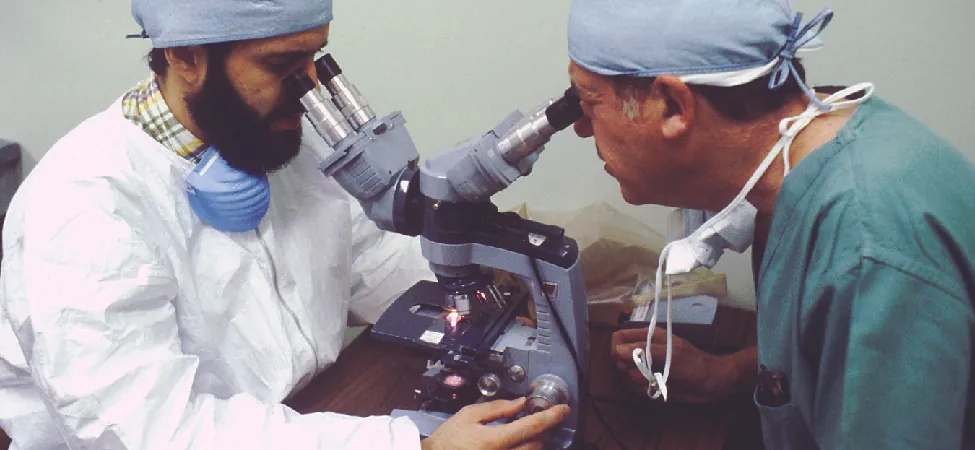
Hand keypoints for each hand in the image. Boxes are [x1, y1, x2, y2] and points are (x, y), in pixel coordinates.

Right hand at [421, 397, 569, 449]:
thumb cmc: (448, 440)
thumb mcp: (468, 415)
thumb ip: (497, 408)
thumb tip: (519, 403)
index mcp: (494, 441)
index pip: (532, 427)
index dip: (551, 416)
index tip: (563, 409)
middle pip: (536, 445)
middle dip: (540, 432)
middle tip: (534, 420)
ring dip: (532, 443)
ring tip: (521, 433)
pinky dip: (522, 449)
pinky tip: (514, 443)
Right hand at [610, 327, 753, 402]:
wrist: (714, 384)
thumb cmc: (695, 364)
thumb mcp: (671, 354)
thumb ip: (645, 351)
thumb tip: (618, 350)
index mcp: (649, 337)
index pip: (620, 337)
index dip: (617, 348)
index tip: (623, 360)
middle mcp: (646, 351)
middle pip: (620, 357)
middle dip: (626, 367)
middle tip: (640, 373)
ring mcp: (649, 367)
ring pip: (627, 374)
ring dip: (636, 380)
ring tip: (652, 381)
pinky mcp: (652, 382)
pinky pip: (637, 387)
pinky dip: (643, 389)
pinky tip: (656, 388)